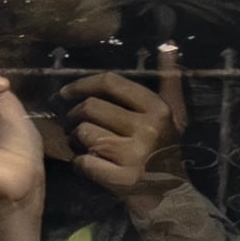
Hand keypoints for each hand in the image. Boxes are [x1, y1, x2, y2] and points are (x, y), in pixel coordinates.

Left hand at [59, 48, 190, 209]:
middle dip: (74, 115)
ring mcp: (133, 155)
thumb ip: (168, 80)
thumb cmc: (166, 148)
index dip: (82, 83)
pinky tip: (86, 163)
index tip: (66, 92)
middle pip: (91, 108)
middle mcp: (146, 129)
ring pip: (84, 133)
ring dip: (75, 139)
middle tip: (72, 123)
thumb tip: (169, 45)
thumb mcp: (174, 114)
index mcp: (157, 109)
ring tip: (81, 143)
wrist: (171, 195)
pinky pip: (83, 162)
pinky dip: (79, 163)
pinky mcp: (120, 179)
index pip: (111, 83)